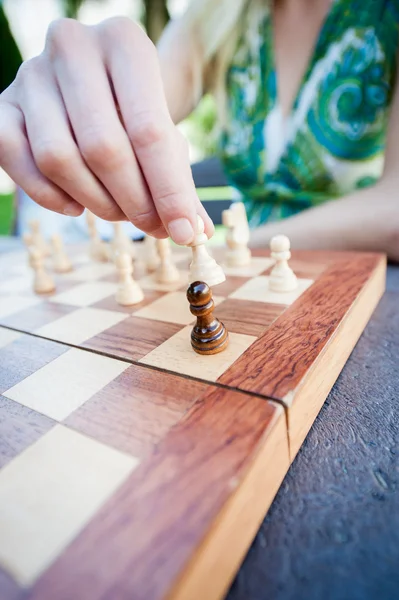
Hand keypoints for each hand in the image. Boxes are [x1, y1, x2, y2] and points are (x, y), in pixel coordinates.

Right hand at [0, 17, 213, 243]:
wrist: (100, 84)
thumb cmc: (138, 112)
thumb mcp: (168, 136)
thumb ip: (181, 183)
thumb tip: (198, 232)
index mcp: (124, 42)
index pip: (148, 130)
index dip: (169, 191)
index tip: (185, 232)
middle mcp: (73, 47)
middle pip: (102, 148)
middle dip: (133, 201)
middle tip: (151, 225)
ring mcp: (32, 73)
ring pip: (58, 159)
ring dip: (95, 202)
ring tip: (118, 211)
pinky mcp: (4, 104)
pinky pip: (15, 159)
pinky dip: (47, 195)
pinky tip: (76, 205)